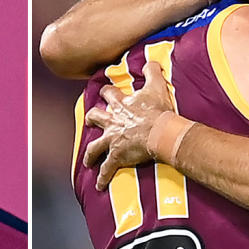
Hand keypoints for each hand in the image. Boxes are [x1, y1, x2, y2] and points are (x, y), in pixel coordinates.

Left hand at [83, 61, 174, 189]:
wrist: (160, 132)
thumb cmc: (158, 111)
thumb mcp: (157, 85)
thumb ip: (152, 71)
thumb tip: (151, 61)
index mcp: (121, 105)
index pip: (108, 94)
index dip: (107, 93)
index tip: (106, 92)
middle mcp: (112, 122)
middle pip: (95, 118)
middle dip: (92, 119)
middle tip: (90, 120)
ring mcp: (112, 140)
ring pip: (94, 147)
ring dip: (90, 154)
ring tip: (88, 161)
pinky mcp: (117, 156)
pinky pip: (106, 169)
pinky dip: (102, 178)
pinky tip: (99, 186)